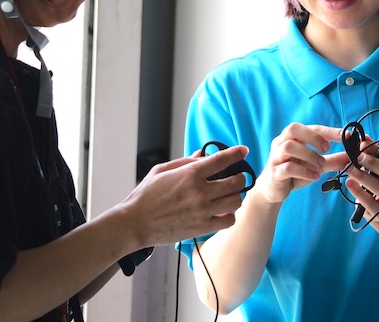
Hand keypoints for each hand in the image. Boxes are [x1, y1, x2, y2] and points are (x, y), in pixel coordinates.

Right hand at [118, 145, 249, 245]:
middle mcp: (200, 191)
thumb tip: (201, 155)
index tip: (243, 151)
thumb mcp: (161, 170)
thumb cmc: (145, 195)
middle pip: (236, 182)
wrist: (135, 223)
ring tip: (229, 195)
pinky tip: (223, 212)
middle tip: (237, 177)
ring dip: (235, 196)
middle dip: (239, 177)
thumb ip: (184, 161)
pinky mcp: (202, 227)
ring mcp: (203, 211)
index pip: (222, 159)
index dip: (236, 153)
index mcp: (190, 174)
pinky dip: (229, 215)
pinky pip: (228, 221)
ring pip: (235, 201)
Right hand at [254, 123, 350, 204]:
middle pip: (293, 128)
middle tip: (327, 148)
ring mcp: (276, 156)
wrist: (272, 190)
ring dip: (309, 155)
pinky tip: (314, 176)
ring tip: (321, 165)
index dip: (330, 131)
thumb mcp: (316, 166)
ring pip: (289, 147)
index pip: (312, 127)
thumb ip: (332, 160)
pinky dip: (304, 171)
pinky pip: (287, 167)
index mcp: (293, 137)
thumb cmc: (294, 173)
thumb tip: (352, 157)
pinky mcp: (274, 172)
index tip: (347, 136)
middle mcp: (282, 142)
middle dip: (313, 137)